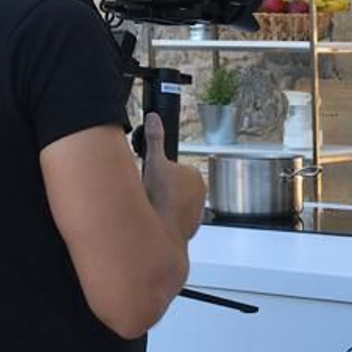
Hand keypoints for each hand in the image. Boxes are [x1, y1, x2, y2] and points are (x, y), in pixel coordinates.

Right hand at [141, 114, 205, 240]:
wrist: (161, 232)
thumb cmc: (160, 198)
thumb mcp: (153, 161)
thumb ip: (154, 138)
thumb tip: (153, 119)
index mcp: (195, 175)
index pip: (174, 169)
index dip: (158, 173)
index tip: (151, 179)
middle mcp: (201, 193)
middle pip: (175, 186)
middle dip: (163, 188)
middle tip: (150, 193)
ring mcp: (197, 211)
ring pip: (176, 203)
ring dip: (165, 204)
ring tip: (154, 206)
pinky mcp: (191, 227)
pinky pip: (176, 219)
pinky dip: (168, 218)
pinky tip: (158, 217)